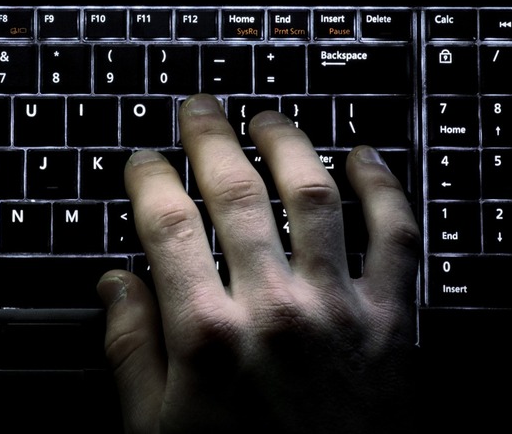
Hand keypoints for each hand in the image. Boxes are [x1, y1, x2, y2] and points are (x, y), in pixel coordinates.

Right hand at [97, 93, 419, 432]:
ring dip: (289, 144)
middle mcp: (273, 311)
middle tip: (200, 110)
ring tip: (268, 118)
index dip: (150, 180)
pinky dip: (384, 187)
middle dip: (211, 140)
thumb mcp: (154, 430)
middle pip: (235, 194)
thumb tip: (115, 285)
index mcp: (206, 337)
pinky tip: (364, 157)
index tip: (143, 162)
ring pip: (313, 196)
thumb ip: (130, 350)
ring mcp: (338, 310)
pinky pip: (396, 236)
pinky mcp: (393, 323)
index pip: (167, 227)